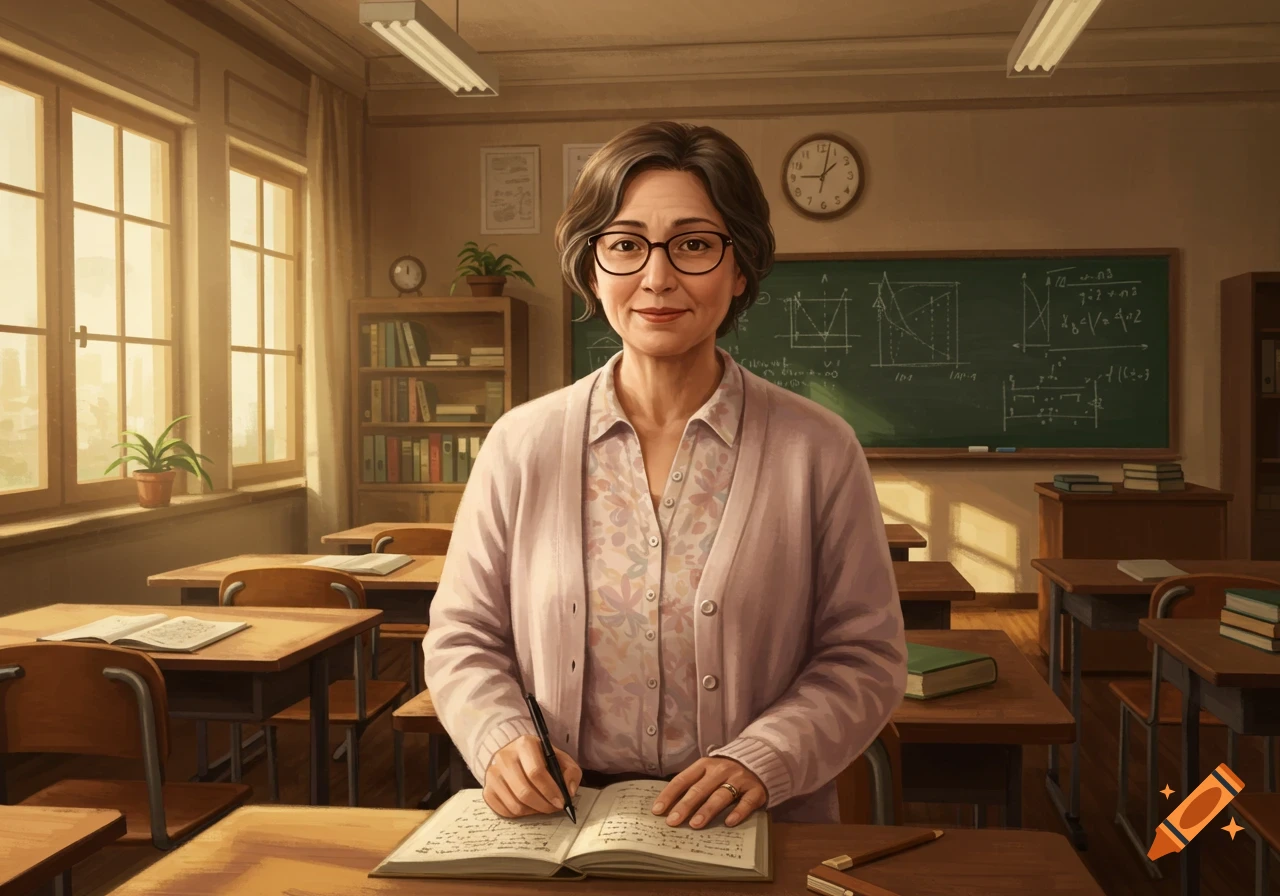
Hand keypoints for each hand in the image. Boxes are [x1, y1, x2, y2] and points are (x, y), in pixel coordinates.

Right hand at [483, 735, 582, 817]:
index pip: (536, 772)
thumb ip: (571, 772)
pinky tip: (529, 807)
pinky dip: (519, 814)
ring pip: (515, 805)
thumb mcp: (560, 758)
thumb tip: (569, 791)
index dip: (551, 791)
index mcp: (524, 744)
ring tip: (542, 806)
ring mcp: (492, 773)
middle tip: (554, 808)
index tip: (561, 802)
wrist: (515, 755)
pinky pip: (504, 811)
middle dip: (543, 805)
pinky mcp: (487, 789)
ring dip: (533, 811)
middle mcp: (504, 756)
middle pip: (524, 791)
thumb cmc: (541, 759)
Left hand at [650, 757, 766, 829]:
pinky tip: (729, 822)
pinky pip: (747, 802)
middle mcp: (720, 770)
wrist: (760, 760)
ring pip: (721, 795)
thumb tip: (669, 808)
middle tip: (673, 821)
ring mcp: (739, 779)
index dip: (669, 795)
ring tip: (695, 824)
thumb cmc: (725, 772)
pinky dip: (738, 812)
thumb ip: (692, 786)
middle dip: (684, 806)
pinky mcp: (756, 790)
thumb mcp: (707, 773)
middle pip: (699, 789)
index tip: (657, 811)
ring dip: (707, 810)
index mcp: (704, 765)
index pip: (682, 780)